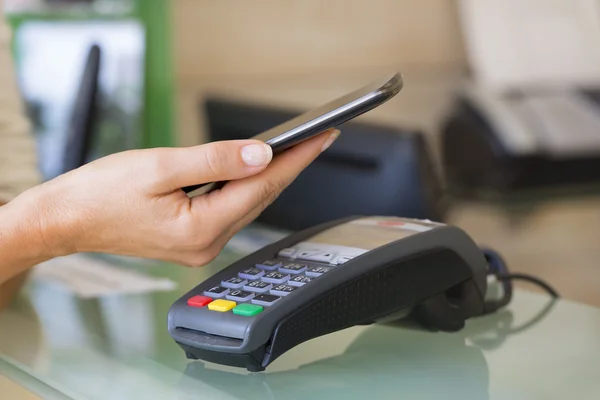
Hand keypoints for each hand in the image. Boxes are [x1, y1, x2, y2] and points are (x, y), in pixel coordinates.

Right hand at [16, 129, 339, 266]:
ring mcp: (200, 246)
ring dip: (269, 177)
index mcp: (200, 229)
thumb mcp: (160, 168)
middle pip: (259, 198)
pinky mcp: (192, 240)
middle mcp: (205, 245)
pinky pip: (230, 210)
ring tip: (295, 150)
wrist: (66, 219)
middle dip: (290, 166)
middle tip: (317, 138)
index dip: (296, 160)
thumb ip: (214, 161)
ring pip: (247, 205)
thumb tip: (259, 154)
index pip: (262, 187)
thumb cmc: (101, 193)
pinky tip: (255, 171)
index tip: (322, 138)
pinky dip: (246, 188)